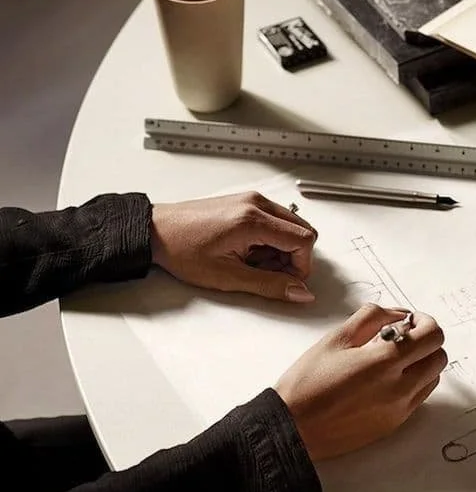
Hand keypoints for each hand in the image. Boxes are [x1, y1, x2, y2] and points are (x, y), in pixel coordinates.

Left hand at [150, 191, 317, 301]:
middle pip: (302, 230)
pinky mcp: (245, 202)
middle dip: (293, 257)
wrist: (156, 231)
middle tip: (269, 273)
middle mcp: (256, 203)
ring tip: (253, 262)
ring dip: (281, 248)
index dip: (301, 266)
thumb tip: (299, 292)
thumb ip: (269, 285)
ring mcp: (251, 200)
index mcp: (253, 220)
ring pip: (290, 225)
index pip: (304, 240)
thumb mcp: (228, 276)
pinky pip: (275, 220)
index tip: (287, 280)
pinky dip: (271, 239)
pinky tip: (249, 251)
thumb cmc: (182, 249)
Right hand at [275, 304, 446, 460]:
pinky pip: (418, 398)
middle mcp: (399, 388)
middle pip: (439, 357)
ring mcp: (399, 410)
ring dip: (422, 363)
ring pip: (432, 378)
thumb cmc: (307, 383)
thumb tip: (400, 314)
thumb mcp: (336, 338)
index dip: (426, 322)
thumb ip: (372, 317)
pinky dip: (412, 383)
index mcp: (384, 362)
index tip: (411, 320)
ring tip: (393, 359)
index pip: (432, 336)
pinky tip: (386, 379)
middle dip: (426, 342)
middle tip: (403, 337)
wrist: (293, 428)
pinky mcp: (393, 424)